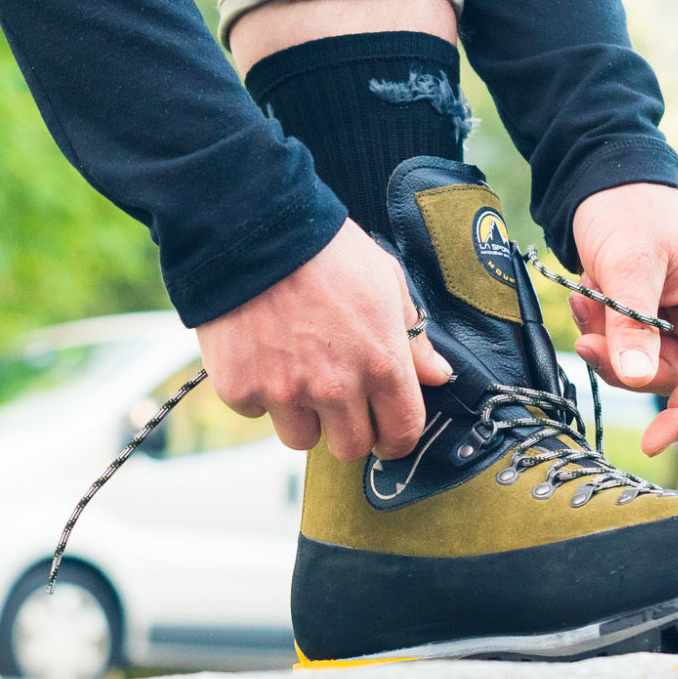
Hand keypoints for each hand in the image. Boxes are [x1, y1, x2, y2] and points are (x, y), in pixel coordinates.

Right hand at [195, 221, 454, 459]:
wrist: (253, 231)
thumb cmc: (326, 251)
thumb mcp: (386, 283)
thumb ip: (413, 338)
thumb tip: (437, 375)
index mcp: (381, 363)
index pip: (402, 433)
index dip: (396, 438)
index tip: (385, 431)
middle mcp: (335, 387)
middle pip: (350, 447)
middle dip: (347, 429)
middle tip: (335, 399)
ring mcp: (285, 391)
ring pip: (300, 438)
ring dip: (300, 415)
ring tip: (293, 373)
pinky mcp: (240, 388)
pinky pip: (255, 410)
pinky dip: (257, 390)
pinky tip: (258, 352)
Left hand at [569, 184, 677, 455]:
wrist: (604, 180)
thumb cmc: (630, 210)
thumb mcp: (630, 263)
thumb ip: (633, 322)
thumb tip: (638, 379)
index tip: (651, 443)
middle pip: (665, 378)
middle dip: (621, 361)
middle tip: (587, 329)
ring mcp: (667, 321)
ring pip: (636, 367)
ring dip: (603, 343)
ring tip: (585, 298)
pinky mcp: (638, 319)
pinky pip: (616, 347)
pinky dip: (596, 330)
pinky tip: (584, 296)